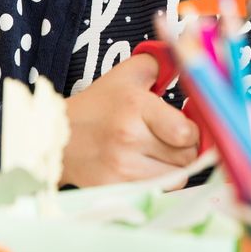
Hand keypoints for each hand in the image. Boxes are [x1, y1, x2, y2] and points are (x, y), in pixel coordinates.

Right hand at [61, 54, 199, 187]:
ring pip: (177, 176)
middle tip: (171, 140)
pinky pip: (158, 190)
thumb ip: (159, 63)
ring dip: (174, 166)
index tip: (181, 126)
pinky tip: (145, 167)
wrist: (59, 136)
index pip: (186, 132)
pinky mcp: (116, 187)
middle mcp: (129, 137)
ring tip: (157, 154)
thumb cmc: (98, 106)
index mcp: (135, 105)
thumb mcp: (126, 75)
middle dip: (185, 148)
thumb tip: (188, 62)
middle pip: (186, 156)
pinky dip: (158, 180)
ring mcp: (122, 166)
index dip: (191, 130)